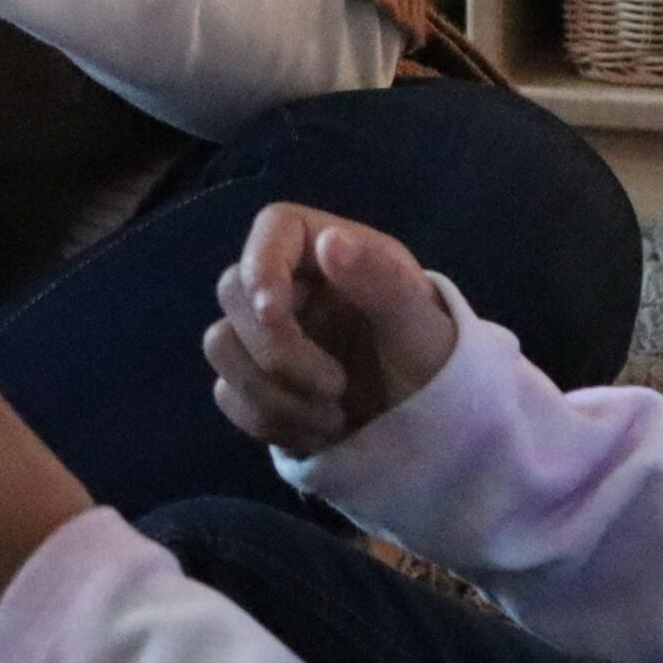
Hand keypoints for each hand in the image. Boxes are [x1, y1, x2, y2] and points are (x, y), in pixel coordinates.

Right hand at [202, 204, 457, 458]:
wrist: (441, 435)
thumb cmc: (439, 365)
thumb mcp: (423, 325)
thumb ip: (381, 281)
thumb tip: (330, 240)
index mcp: (331, 254)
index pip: (274, 226)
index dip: (260, 263)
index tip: (274, 310)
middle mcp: (291, 287)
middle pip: (234, 292)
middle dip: (277, 350)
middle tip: (335, 386)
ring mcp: (269, 336)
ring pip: (221, 346)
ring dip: (273, 393)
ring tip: (334, 418)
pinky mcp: (259, 384)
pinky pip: (229, 396)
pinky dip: (271, 421)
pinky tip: (319, 434)